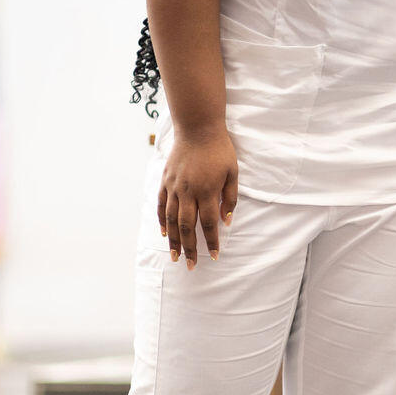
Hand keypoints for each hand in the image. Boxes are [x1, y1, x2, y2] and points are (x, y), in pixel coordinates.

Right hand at [158, 129, 238, 268]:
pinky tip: (165, 234)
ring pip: (172, 220)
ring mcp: (174, 187)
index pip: (209, 223)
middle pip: (188, 227)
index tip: (214, 256)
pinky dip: (163, 221)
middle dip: (190, 249)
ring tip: (175, 256)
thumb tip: (226, 221)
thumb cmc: (220, 150)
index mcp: (207, 190)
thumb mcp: (233, 173)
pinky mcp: (165, 181)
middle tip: (191, 266)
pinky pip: (162, 205)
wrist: (197, 128)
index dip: (212, 242)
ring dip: (174, 240)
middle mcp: (188, 192)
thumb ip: (230, 198)